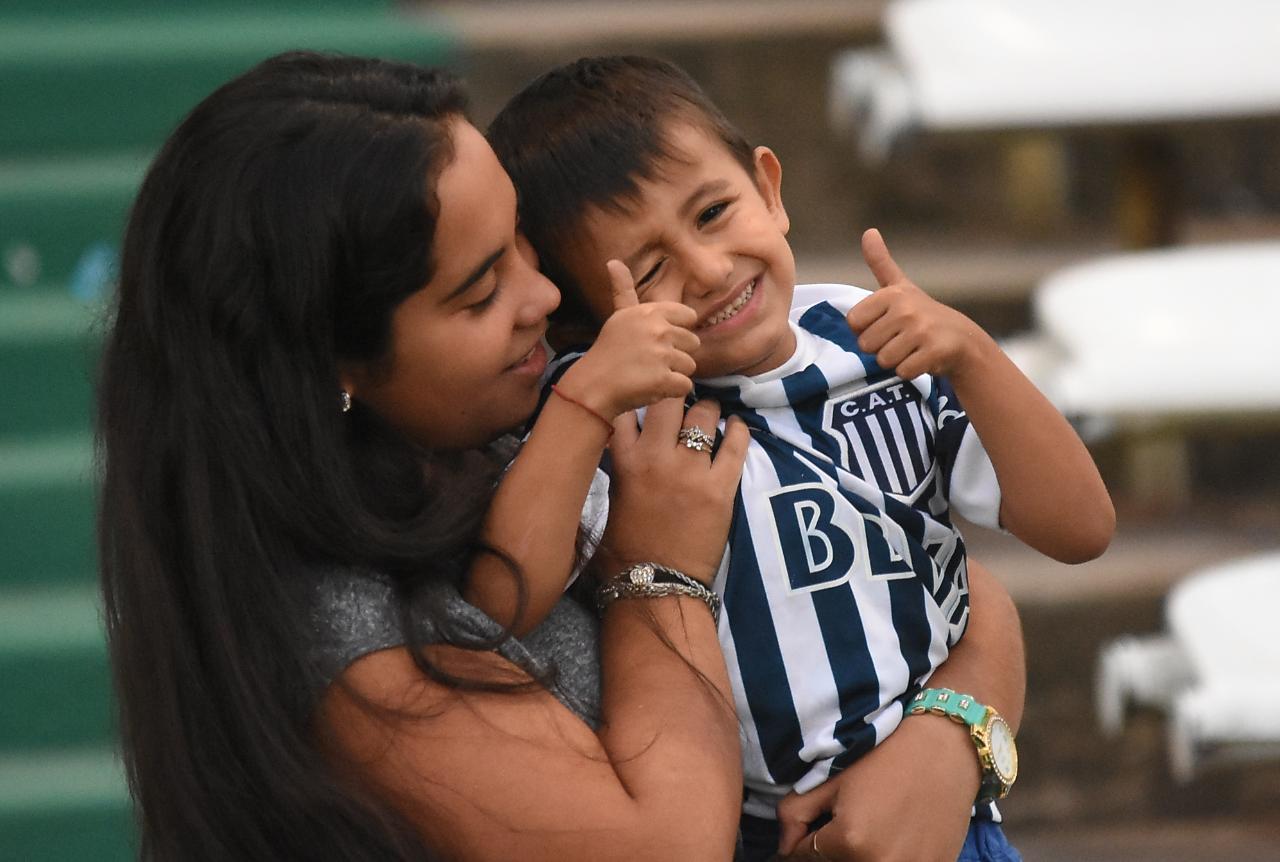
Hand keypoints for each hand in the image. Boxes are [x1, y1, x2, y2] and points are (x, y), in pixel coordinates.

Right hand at [559, 260, 699, 418]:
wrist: (593, 386)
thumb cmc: (608, 351)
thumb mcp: (618, 316)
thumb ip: (623, 289)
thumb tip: (613, 261)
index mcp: (650, 312)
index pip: (688, 317)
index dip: (677, 331)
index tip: (657, 341)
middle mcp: (658, 330)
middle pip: (693, 343)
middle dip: (676, 355)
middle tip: (650, 361)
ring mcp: (662, 355)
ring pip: (690, 366)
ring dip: (674, 374)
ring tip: (649, 375)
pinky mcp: (663, 379)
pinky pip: (685, 385)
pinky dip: (671, 390)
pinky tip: (652, 388)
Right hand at [598, 398, 748, 585]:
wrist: (657, 587)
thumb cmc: (625, 551)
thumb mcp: (610, 501)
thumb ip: (618, 466)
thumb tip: (621, 440)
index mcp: (624, 463)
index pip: (627, 408)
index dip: (636, 394)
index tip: (645, 391)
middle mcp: (656, 459)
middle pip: (668, 400)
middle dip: (676, 394)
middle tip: (683, 397)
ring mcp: (691, 472)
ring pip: (704, 415)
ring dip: (707, 410)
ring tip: (709, 413)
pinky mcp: (720, 488)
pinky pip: (735, 444)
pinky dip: (737, 430)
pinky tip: (736, 426)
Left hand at [775, 710, 979, 860]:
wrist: (945, 751)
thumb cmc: (885, 759)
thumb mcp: (831, 780)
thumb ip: (795, 814)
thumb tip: (783, 849)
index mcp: (849, 841)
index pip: (803, 859)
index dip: (798, 846)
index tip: (805, 835)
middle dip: (828, 852)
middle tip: (841, 824)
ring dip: (857, 856)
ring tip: (868, 828)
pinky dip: (888, 857)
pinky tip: (892, 836)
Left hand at [846, 229, 989, 381]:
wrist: (962, 339)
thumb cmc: (921, 313)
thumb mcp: (900, 287)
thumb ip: (880, 262)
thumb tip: (869, 231)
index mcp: (891, 294)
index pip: (854, 324)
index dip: (867, 330)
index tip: (887, 324)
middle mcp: (906, 309)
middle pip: (866, 345)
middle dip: (881, 348)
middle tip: (902, 339)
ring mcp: (921, 331)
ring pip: (884, 360)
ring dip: (896, 361)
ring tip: (913, 348)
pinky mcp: (934, 352)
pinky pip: (903, 372)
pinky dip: (911, 371)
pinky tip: (924, 359)